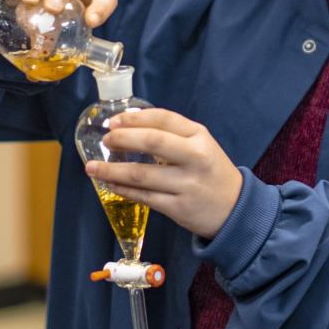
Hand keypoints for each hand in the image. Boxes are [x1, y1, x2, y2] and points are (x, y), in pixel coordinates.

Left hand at [84, 108, 243, 238]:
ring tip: (93, 167)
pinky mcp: (178, 208)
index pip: (164, 119)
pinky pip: (144, 197)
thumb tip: (129, 124)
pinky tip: (110, 184)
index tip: (113, 121)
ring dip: (112, 170)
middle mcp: (195, 157)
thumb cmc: (211, 172)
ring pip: (141, 174)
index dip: (135, 119)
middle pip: (152, 142)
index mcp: (199, 136)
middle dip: (123, 139)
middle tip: (105, 140)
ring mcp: (187, 184)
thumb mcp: (201, 145)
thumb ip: (172, 135)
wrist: (235, 209)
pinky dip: (123, 189)